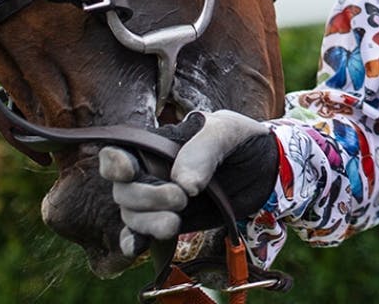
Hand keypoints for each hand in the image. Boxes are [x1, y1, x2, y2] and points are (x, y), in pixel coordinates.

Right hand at [97, 110, 277, 257]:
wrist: (263, 169)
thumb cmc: (239, 141)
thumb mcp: (227, 131)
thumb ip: (203, 151)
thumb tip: (183, 186)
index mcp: (154, 144)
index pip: (116, 153)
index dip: (114, 163)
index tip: (129, 170)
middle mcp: (148, 172)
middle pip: (122, 190)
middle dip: (147, 198)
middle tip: (182, 198)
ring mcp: (156, 201)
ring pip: (130, 215)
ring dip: (148, 223)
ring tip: (176, 223)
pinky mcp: (168, 223)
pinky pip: (138, 236)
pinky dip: (133, 243)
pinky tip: (138, 247)